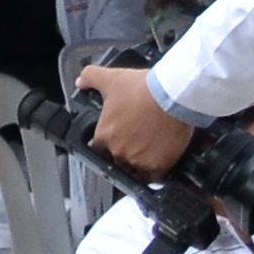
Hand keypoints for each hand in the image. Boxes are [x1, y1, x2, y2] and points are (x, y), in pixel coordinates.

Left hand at [78, 64, 192, 173]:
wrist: (173, 94)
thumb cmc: (144, 88)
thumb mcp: (112, 78)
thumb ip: (91, 77)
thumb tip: (80, 82)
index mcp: (103, 137)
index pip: (100, 149)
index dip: (110, 144)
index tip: (122, 137)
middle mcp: (117, 152)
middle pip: (118, 160)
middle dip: (125, 153)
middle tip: (139, 142)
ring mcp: (137, 161)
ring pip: (135, 170)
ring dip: (140, 163)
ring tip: (151, 151)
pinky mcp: (157, 167)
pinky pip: (153, 177)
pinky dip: (156, 171)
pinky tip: (160, 160)